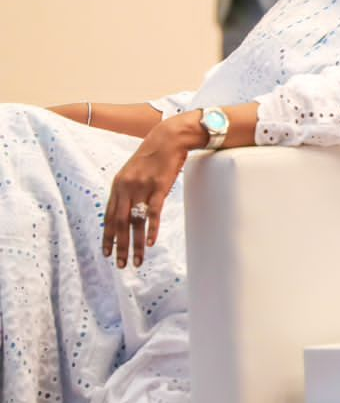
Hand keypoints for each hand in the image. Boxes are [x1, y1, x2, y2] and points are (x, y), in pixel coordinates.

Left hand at [102, 113, 203, 267]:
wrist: (169, 138)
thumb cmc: (154, 155)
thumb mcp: (134, 171)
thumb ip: (128, 189)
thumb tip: (126, 209)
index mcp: (118, 185)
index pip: (109, 217)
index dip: (107, 237)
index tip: (107, 253)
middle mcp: (126, 188)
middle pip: (119, 223)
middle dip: (118, 246)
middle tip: (120, 264)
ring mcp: (142, 187)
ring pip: (135, 222)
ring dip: (134, 245)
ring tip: (137, 261)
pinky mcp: (159, 187)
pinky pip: (153, 213)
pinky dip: (151, 230)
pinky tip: (150, 243)